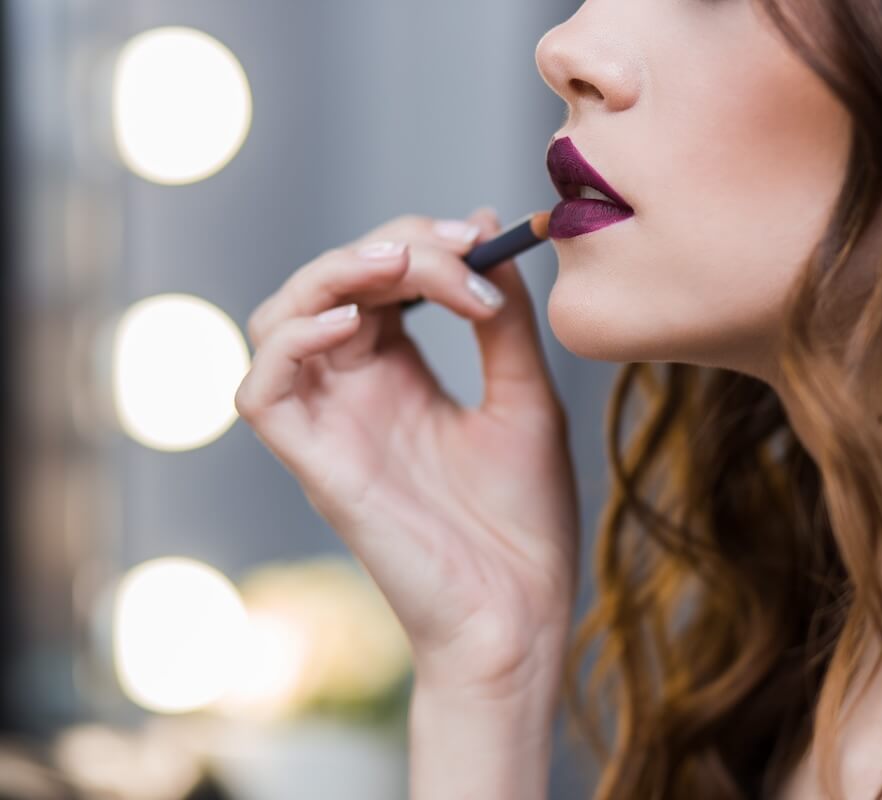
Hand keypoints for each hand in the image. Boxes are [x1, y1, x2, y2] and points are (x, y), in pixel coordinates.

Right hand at [234, 208, 579, 694]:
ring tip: (399, 266)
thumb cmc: (522, 520)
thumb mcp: (524, 397)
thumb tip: (488, 225)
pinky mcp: (315, 464)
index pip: (378, 279)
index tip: (484, 235)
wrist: (520, 613)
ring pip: (278, 321)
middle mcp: (355, 393)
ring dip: (331, 274)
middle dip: (390, 246)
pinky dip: (293, 342)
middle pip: (328, 283)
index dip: (420, 242)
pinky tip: (353, 323)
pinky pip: (262, 391)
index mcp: (401, 375)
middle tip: (458, 246)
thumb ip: (503, 319)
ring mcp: (331, 427)